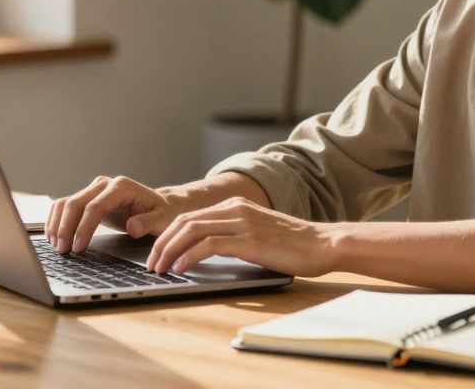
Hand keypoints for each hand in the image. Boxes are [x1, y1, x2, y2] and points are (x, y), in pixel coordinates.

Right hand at [45, 176, 180, 253]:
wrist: (160, 205)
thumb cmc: (162, 213)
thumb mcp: (162, 219)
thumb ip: (148, 223)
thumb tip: (133, 226)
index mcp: (122, 187)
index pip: (95, 206)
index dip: (84, 227)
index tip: (78, 247)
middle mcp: (105, 184)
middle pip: (76, 203)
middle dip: (66, 228)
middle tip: (63, 251)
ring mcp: (94, 189)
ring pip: (66, 203)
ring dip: (58, 225)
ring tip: (57, 247)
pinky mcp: (88, 198)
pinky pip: (66, 206)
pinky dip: (57, 221)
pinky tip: (55, 237)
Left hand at [146, 197, 337, 276]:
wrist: (323, 244)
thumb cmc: (295, 245)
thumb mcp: (258, 233)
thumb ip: (235, 235)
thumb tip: (208, 252)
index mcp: (236, 205)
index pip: (189, 216)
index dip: (168, 235)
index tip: (157, 253)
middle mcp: (235, 209)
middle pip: (184, 221)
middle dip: (161, 243)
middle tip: (151, 264)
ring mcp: (242, 222)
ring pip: (191, 230)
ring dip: (170, 250)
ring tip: (160, 268)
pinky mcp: (249, 240)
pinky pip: (208, 245)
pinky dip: (189, 256)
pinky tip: (181, 269)